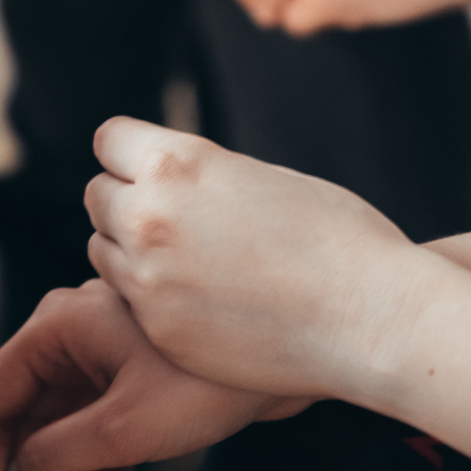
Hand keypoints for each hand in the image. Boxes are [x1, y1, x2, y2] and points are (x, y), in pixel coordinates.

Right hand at [0, 279, 307, 470]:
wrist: (294, 358)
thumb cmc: (210, 382)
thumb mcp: (123, 429)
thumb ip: (56, 457)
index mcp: (55, 330)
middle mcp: (70, 337)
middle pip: (24, 425)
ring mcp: (103, 356)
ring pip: (60, 432)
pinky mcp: (133, 375)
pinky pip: (94, 427)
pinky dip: (99, 469)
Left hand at [83, 117, 431, 403]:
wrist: (373, 319)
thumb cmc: (338, 238)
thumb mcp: (262, 177)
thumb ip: (201, 175)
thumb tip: (159, 176)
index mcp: (177, 164)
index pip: (108, 141)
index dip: (133, 153)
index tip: (154, 170)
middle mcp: (149, 217)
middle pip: (97, 194)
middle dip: (128, 200)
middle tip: (175, 219)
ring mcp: (148, 280)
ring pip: (102, 248)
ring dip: (130, 249)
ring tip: (188, 259)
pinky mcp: (158, 329)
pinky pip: (127, 300)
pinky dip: (151, 296)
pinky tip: (200, 299)